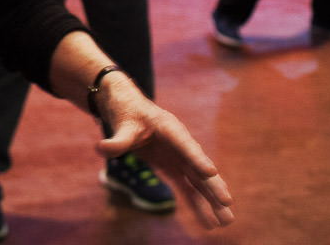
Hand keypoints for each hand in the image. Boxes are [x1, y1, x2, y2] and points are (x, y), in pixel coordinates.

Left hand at [95, 76, 234, 229]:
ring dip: (212, 200)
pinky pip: (188, 188)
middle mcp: (180, 144)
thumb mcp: (121, 124)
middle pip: (198, 166)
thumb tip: (102, 149)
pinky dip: (198, 203)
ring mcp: (179, 157)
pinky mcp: (174, 167)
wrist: (127, 108)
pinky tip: (208, 221)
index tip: (210, 172)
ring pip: (199, 181)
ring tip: (226, 221)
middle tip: (227, 202)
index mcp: (169, 128)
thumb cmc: (128, 113)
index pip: (184, 145)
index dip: (197, 158)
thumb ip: (117, 139)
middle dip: (213, 185)